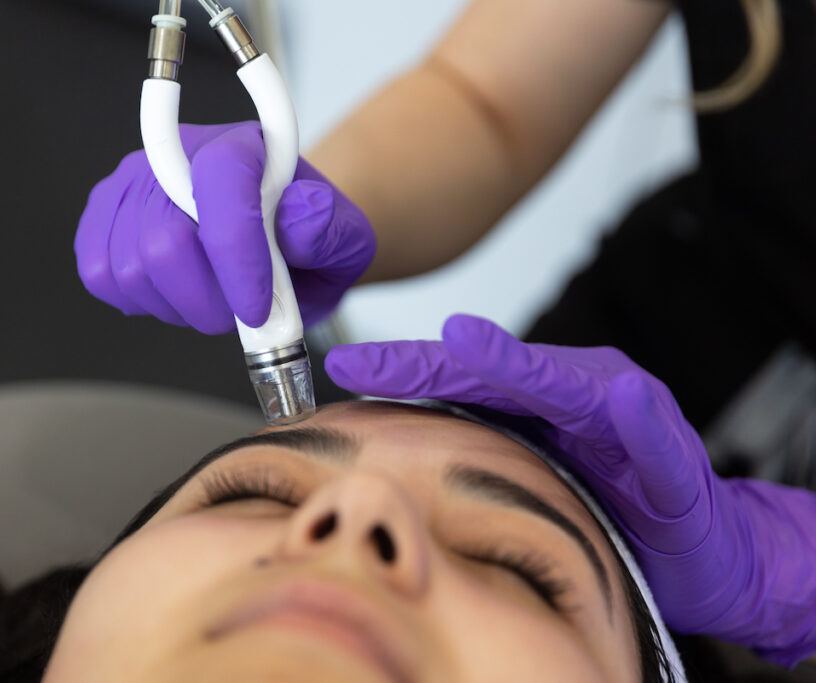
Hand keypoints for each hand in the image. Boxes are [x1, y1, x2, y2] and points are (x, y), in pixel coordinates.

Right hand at [74, 122, 375, 333]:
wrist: (278, 237)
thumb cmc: (307, 237)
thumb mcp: (343, 239)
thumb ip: (328, 230)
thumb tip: (302, 214)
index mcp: (242, 146)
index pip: (222, 185)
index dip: (236, 260)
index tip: (257, 308)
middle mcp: (177, 154)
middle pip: (166, 242)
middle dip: (210, 300)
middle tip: (241, 308)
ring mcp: (132, 183)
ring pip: (133, 268)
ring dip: (181, 306)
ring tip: (215, 297)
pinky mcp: (103, 216)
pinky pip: (101, 275)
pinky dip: (144, 301)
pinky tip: (178, 292)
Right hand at [326, 314, 815, 666]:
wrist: (697, 553)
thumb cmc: (691, 529)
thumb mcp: (681, 487)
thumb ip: (656, 441)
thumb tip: (624, 389)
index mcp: (599, 396)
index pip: (534, 375)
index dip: (488, 359)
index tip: (451, 337)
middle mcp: (564, 392)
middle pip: (479, 372)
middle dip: (415, 364)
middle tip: (352, 362)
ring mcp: (539, 411)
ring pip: (464, 387)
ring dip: (408, 377)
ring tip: (354, 372)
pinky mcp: (524, 432)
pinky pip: (466, 412)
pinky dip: (422, 404)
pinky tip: (386, 405)